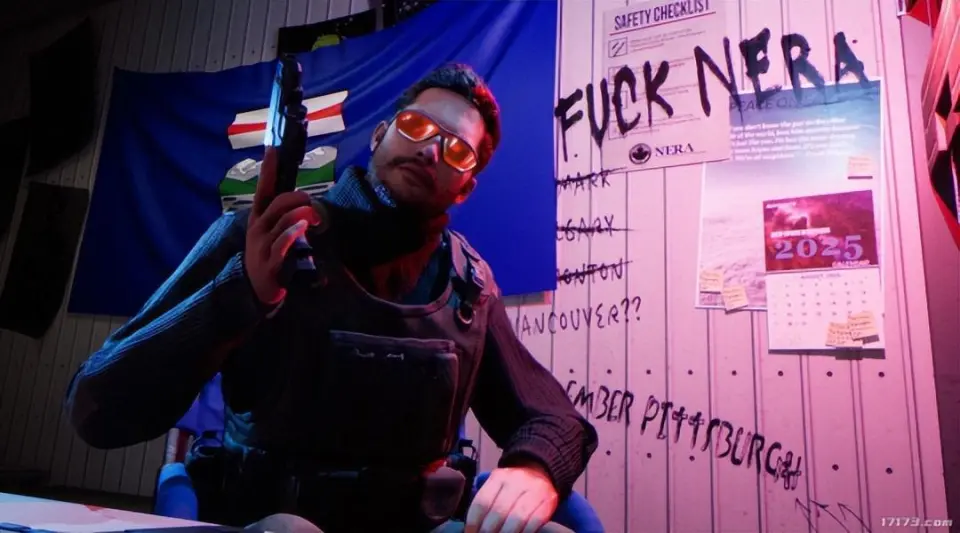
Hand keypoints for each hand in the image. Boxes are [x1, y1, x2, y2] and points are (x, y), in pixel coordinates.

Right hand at [245, 146, 320, 305]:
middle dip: (295, 196)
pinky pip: (282, 243)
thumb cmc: (268, 257)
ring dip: (300, 213)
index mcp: (258, 218)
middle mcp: (258, 228)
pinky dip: (292, 233)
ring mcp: (263, 245)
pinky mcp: (270, 262)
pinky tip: (302, 227)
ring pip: (281, 220)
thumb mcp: (272, 234)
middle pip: (276, 203)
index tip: (272, 149)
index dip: (268, 170)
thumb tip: (302, 198)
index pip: (263, 189)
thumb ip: (284, 216)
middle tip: (310, 198)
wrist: (258, 292)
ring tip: (313, 213)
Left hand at [465, 464, 558, 532]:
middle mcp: (516, 481)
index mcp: (499, 477)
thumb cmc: (513, 485)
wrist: (542, 472)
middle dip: (489, 531)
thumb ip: (487, 503)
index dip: (474, 522)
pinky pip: (534, 522)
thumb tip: (473, 528)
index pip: (482, 502)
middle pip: (499, 512)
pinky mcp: (548, 501)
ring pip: (517, 518)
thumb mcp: (497, 486)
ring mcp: (534, 490)